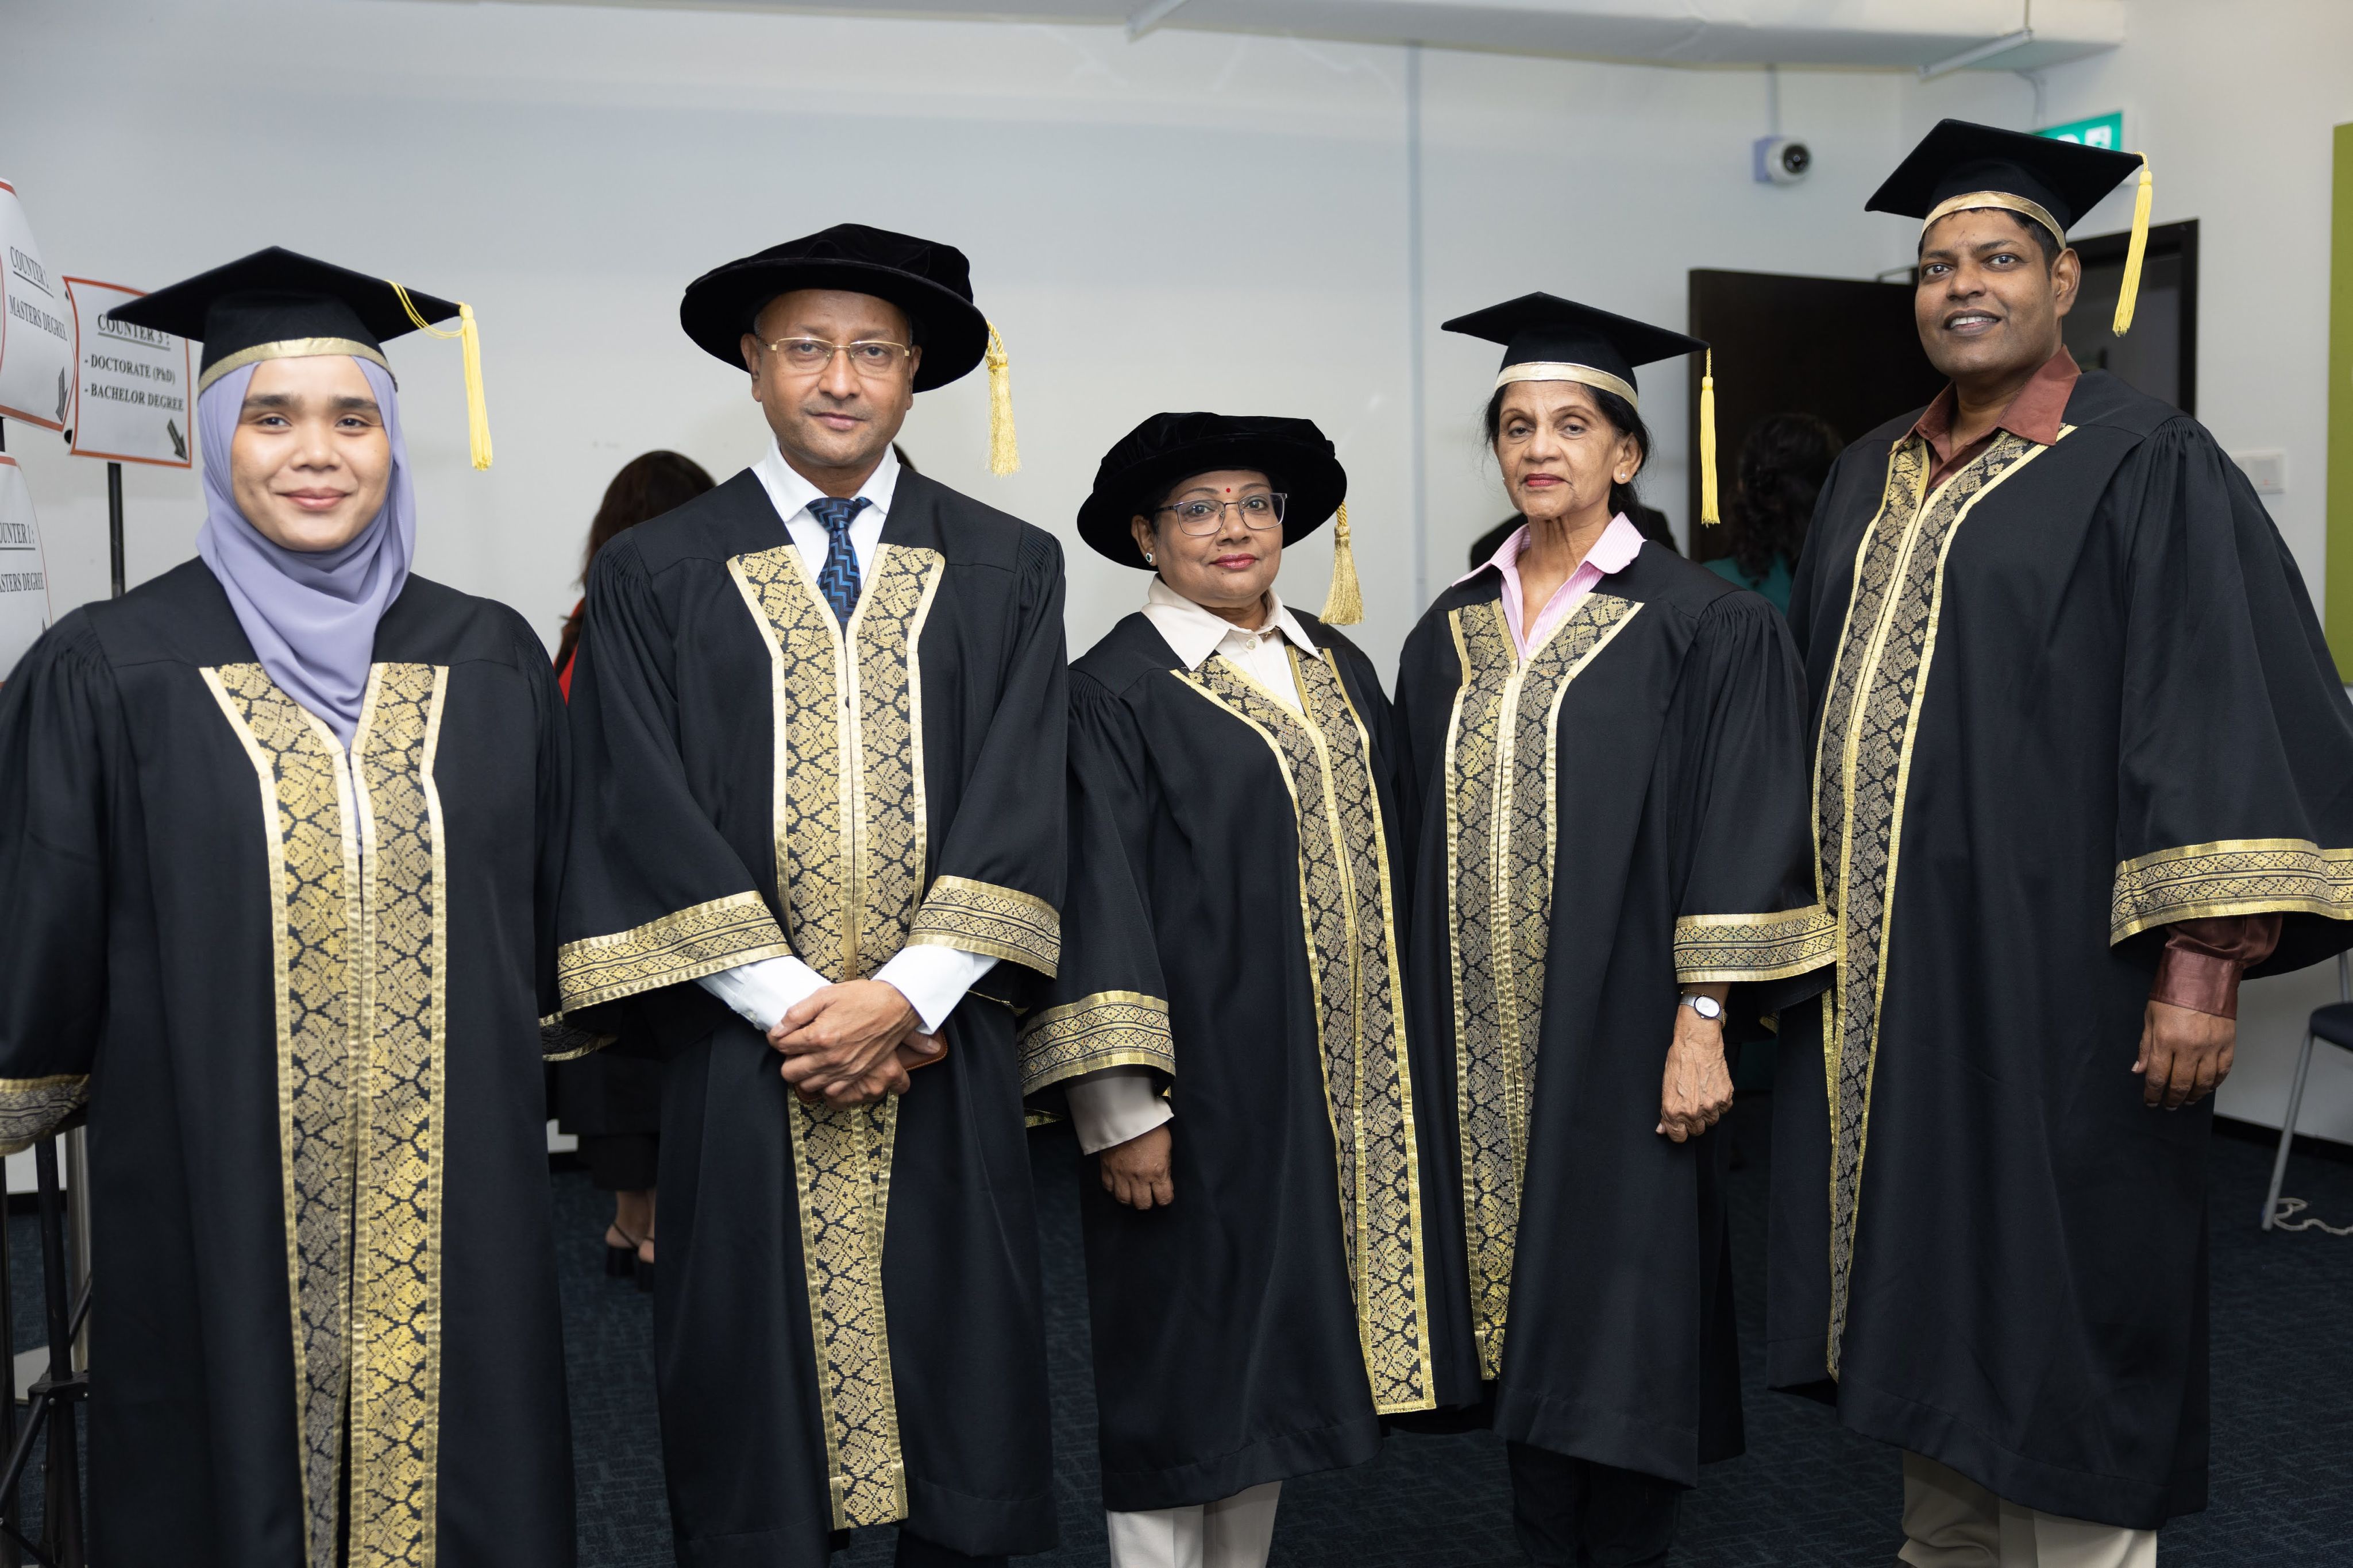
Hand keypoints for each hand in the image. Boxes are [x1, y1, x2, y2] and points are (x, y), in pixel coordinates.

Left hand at [769, 980, 919, 1101]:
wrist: (896, 1007)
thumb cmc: (862, 998)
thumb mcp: (825, 995)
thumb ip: (796, 1013)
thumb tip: (777, 1029)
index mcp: (818, 1036)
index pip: (781, 1045)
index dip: (778, 1037)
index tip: (784, 1032)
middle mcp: (828, 1058)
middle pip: (788, 1072)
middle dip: (788, 1058)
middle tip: (797, 1045)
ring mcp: (842, 1070)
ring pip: (805, 1085)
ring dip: (803, 1072)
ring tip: (810, 1056)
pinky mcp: (855, 1076)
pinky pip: (829, 1091)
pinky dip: (823, 1082)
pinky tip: (826, 1067)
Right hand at [1099, 1124, 1173, 1209]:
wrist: (1126, 1113)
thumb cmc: (1151, 1127)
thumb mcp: (1166, 1146)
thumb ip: (1164, 1166)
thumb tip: (1163, 1179)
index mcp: (1157, 1171)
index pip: (1164, 1198)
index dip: (1165, 1198)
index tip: (1164, 1194)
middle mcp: (1139, 1177)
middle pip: (1143, 1204)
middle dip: (1148, 1202)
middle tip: (1148, 1195)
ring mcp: (1121, 1175)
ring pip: (1124, 1200)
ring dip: (1130, 1199)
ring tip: (1132, 1193)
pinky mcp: (1106, 1169)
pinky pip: (1108, 1188)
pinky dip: (1114, 1190)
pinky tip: (1119, 1185)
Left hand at [1658, 995, 1732, 1142]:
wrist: (1697, 1044)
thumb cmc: (1679, 1061)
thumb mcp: (1665, 1086)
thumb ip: (1665, 1111)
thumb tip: (1663, 1129)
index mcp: (1673, 1110)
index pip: (1678, 1136)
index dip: (1679, 1131)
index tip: (1680, 1127)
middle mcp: (1692, 1112)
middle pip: (1697, 1130)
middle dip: (1694, 1121)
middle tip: (1692, 1105)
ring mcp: (1710, 1106)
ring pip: (1711, 1121)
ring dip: (1707, 1112)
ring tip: (1702, 1094)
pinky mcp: (1725, 1097)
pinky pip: (1724, 1109)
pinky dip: (1720, 1102)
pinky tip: (1712, 1089)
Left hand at [2135, 999, 2233, 1109]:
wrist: (2203, 976)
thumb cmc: (2173, 994)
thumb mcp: (2150, 1017)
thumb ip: (2146, 1047)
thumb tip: (2139, 1070)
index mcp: (2166, 1040)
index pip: (2158, 1077)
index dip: (2153, 1093)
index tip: (2150, 1101)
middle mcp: (2190, 1047)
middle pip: (2181, 1084)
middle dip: (2173, 1098)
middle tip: (2169, 1105)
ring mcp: (2211, 1047)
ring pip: (2204, 1083)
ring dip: (2194, 1096)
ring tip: (2187, 1101)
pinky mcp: (2228, 1044)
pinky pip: (2222, 1071)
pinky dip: (2214, 1083)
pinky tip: (2207, 1088)